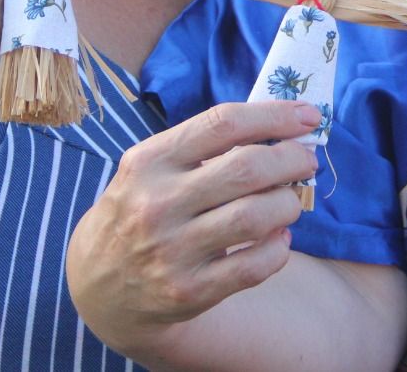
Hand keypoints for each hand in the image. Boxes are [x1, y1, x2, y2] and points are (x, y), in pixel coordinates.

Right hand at [67, 100, 320, 350]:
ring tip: (290, 201)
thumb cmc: (140, 211)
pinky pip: (254, 266)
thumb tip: (278, 130)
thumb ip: (203, 147)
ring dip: (288, 204)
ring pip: (256, 217)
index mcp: (149, 160)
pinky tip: (278, 239)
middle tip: (306, 160)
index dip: (274, 115)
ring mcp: (172, 250)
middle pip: (247, 168)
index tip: (308, 116)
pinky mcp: (189, 291)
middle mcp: (157, 203)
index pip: (223, 123)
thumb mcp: (151, 169)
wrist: (98, 285)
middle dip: (291, 159)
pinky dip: (279, 248)